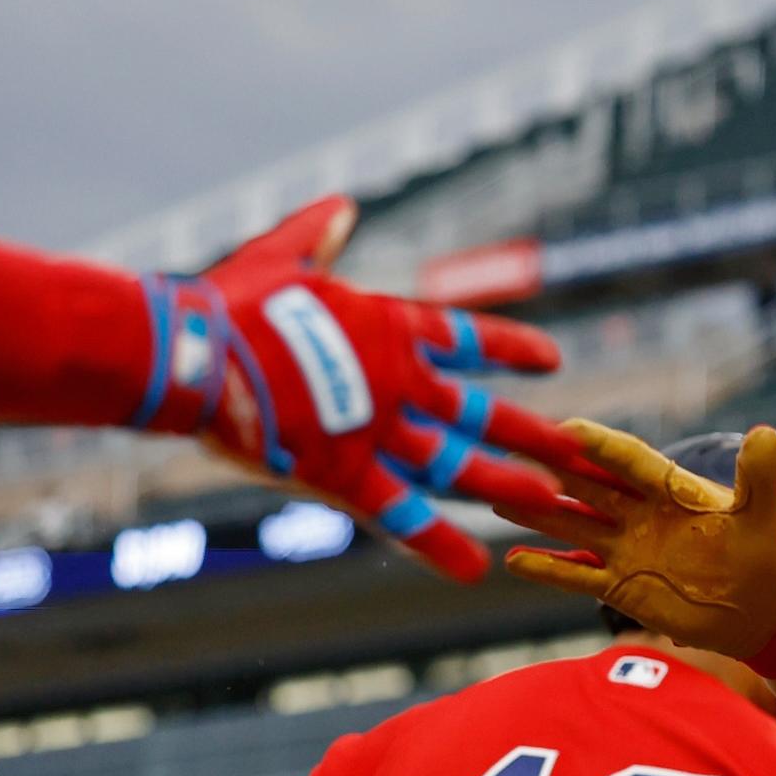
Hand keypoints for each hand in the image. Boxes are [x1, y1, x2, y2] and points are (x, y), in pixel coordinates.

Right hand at [144, 198, 598, 580]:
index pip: (467, 338)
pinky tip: (474, 569)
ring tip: (556, 508)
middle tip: (586, 456)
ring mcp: (376, 431)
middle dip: (536, 436)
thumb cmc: (227, 304)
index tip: (551, 360)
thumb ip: (318, 237)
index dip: (510, 348)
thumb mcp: (280, 257)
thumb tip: (341, 206)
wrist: (189, 354)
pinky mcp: (343, 474)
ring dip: (509, 488)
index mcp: (388, 330)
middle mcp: (398, 383)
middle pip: (482, 416)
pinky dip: (436, 543)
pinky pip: (398, 513)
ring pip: (458, 466)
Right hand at [503, 420, 775, 659]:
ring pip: (573, 525)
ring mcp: (628, 549)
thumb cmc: (770, 555)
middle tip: (508, 451)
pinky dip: (548, 569)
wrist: (766, 613)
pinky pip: (578, 575)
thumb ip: (759, 475)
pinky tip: (514, 560)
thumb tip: (767, 434)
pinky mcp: (623, 586)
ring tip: (495, 496)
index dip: (597, 445)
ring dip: (537, 513)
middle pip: (587, 486)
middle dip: (549, 470)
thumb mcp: (764, 514)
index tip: (562, 428)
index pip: (627, 460)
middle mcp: (641, 513)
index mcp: (673, 489)